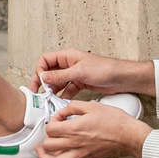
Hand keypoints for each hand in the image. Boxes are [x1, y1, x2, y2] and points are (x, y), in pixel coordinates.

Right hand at [36, 49, 152, 98]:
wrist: (120, 78)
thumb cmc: (105, 68)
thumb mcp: (79, 71)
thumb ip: (60, 75)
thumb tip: (44, 77)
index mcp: (67, 56)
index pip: (46, 60)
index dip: (40, 70)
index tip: (40, 81)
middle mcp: (69, 64)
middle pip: (50, 72)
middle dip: (43, 82)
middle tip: (38, 92)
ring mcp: (74, 74)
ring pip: (58, 82)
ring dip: (53, 90)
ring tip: (49, 99)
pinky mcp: (80, 83)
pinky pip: (67, 89)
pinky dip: (63, 95)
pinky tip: (61, 101)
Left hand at [39, 97, 151, 157]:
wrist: (129, 136)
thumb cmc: (115, 122)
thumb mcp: (92, 106)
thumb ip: (74, 107)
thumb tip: (64, 110)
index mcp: (74, 129)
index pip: (50, 128)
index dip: (51, 121)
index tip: (58, 118)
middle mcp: (75, 143)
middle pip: (48, 145)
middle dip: (46, 137)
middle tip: (49, 132)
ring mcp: (80, 153)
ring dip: (45, 156)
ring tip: (42, 150)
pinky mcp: (86, 157)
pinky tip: (59, 154)